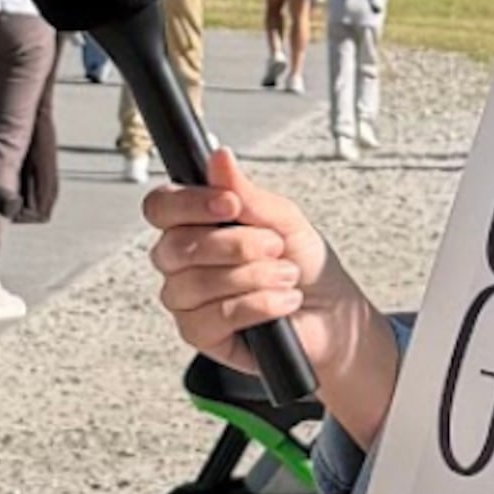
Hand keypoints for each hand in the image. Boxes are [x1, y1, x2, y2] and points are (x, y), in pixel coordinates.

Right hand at [143, 148, 356, 376]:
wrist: (332, 314)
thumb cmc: (304, 264)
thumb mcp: (283, 219)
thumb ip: (247, 193)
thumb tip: (218, 159)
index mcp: (194, 224)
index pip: (161, 207)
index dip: (188, 204)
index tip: (229, 204)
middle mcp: (181, 262)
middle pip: (175, 246)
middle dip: (235, 245)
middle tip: (275, 246)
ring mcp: (187, 300)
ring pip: (195, 283)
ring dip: (252, 277)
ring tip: (286, 276)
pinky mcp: (201, 334)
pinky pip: (213, 317)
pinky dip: (257, 306)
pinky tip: (281, 302)